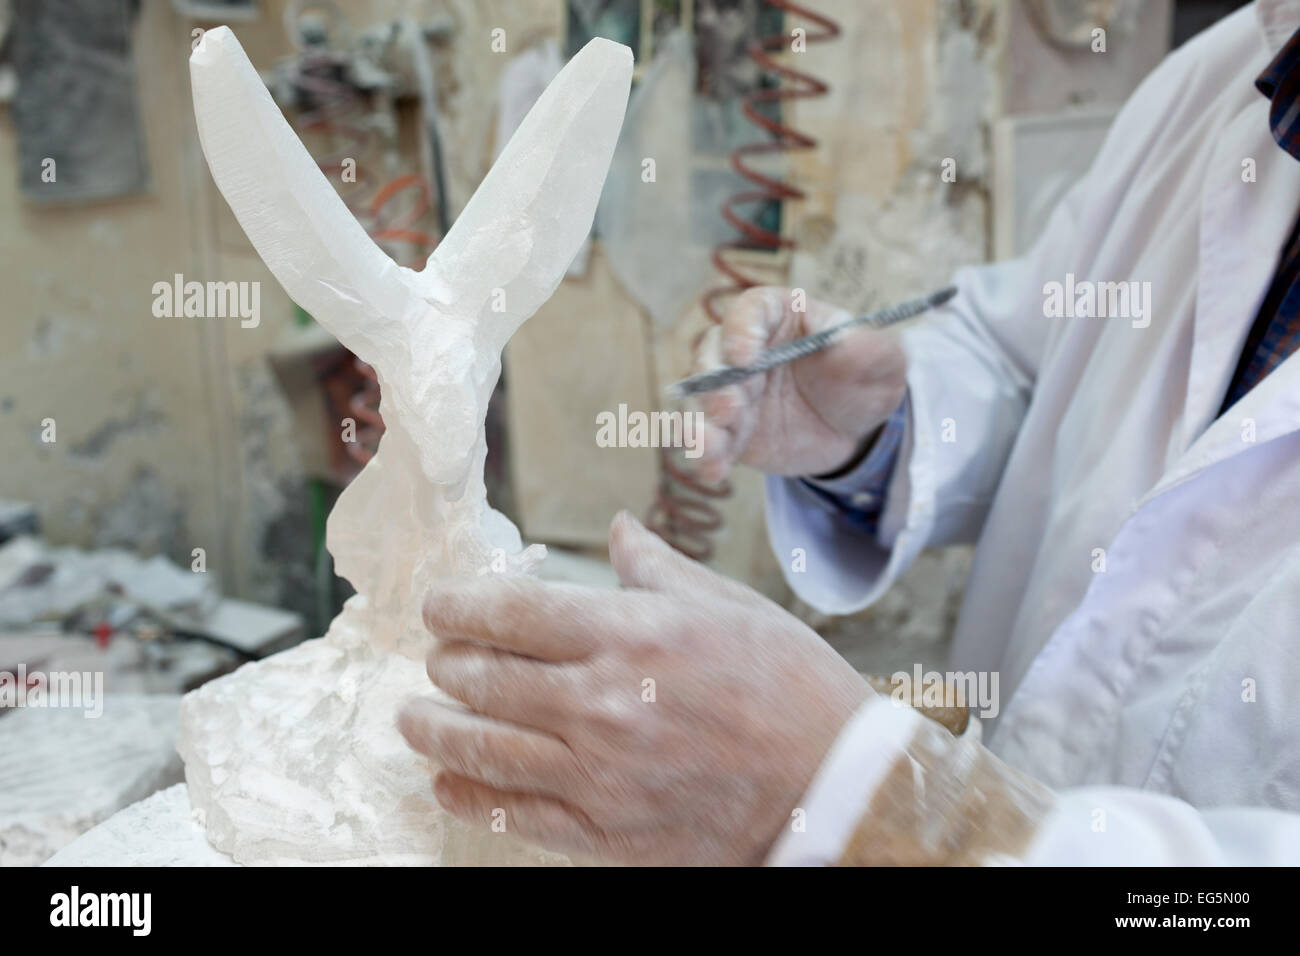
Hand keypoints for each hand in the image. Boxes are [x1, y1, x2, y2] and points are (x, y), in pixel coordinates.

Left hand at [398, 512, 870, 864]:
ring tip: (414, 720)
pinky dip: (470, 797)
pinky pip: (516, 815)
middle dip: (445, 666)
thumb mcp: (726, 607)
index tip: (437, 606)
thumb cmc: (789, 687)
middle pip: (484, 679)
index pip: (512, 613)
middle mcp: (602, 702)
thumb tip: (617, 528)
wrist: (836, 786)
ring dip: (434, 732)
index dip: (458, 606)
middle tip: (434, 660)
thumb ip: (656, 567)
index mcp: (631, 634)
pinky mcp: (607, 832)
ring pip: (483, 749)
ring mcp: (600, 774)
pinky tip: (448, 782)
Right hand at [695, 287, 907, 481]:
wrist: (851, 428)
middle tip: (728, 408)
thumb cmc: (861, 379)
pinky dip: (707, 457)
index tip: (745, 355)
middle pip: (713, 354)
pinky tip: (715, 472)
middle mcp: (745, 350)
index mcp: (779, 317)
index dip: (741, 330)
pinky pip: (709, 441)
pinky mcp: (728, 430)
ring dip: (701, 422)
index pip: (751, 311)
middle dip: (714, 382)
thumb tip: (851, 342)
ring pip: (702, 400)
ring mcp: (731, 391)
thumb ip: (871, 349)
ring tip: (709, 446)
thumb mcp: (881, 362)